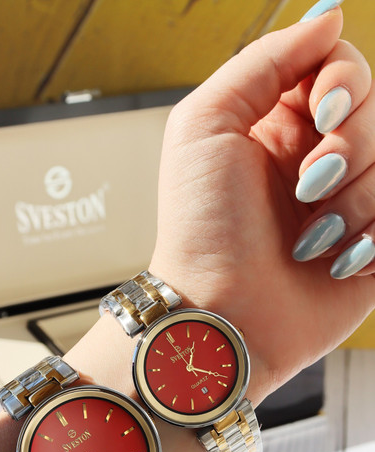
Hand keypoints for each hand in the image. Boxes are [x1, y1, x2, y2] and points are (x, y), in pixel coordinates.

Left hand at [150, 8, 374, 404]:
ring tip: (310, 239)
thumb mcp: (205, 125)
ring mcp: (344, 203)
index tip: (322, 113)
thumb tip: (329, 16)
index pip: (339, 68)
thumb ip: (264, 61)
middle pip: (374, 112)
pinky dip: (373, 238)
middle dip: (349, 146)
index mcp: (276, 124)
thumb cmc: (202, 229)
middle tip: (307, 187)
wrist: (222, 315)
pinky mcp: (368, 248)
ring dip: (355, 201)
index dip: (343, 83)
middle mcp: (314, 158)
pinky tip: (337, 262)